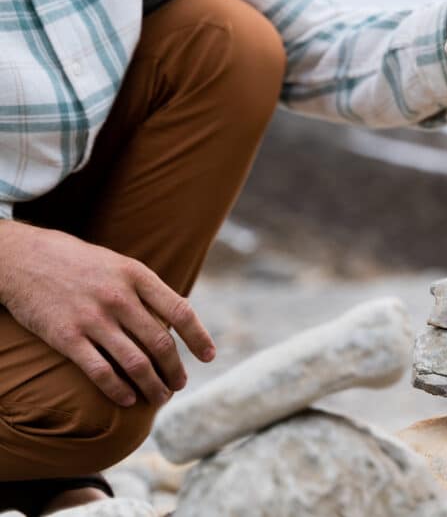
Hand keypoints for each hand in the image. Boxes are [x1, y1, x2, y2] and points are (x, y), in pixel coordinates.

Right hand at [0, 221, 215, 406]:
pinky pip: (100, 372)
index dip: (199, 337)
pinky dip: (118, 391)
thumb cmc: (78, 263)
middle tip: (180, 384)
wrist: (24, 258)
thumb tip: (178, 316)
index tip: (209, 357)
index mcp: (137, 276)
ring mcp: (93, 318)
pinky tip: (127, 400)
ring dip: (152, 386)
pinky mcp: (66, 337)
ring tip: (160, 397)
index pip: (180, 311)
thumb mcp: (119, 264)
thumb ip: (147, 290)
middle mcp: (119, 297)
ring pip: (135, 363)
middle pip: (161, 343)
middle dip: (175, 370)